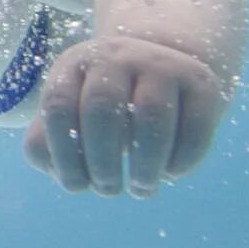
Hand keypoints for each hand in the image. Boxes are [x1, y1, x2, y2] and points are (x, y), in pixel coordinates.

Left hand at [23, 35, 226, 197]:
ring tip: (141, 188)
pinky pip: (194, 127)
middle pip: (102, 110)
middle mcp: (115, 56)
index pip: (58, 108)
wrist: (164, 68)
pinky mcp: (201, 81)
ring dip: (144, 166)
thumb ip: (47, 141)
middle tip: (110, 190)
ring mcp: (161, 64)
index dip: (64, 156)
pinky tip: (170, 172)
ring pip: (151, 118)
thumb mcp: (71, 112)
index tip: (78, 186)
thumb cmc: (105, 106)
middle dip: (103, 163)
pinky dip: (181, 160)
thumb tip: (53, 167)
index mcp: (74, 65)